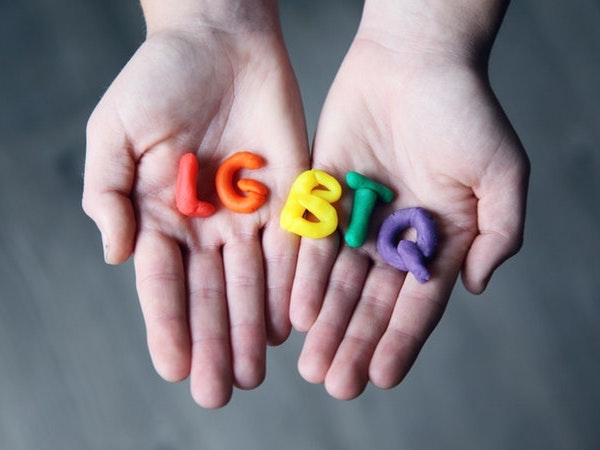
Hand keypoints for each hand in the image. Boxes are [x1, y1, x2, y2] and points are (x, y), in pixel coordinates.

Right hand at [82, 6, 308, 407]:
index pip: (164, 282)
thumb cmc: (160, 79)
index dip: (168, 325)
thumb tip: (118, 255)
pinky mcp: (291, 195)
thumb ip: (108, 193)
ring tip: (256, 371)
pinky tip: (290, 322)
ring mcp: (250, 214)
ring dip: (253, 327)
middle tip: (221, 391)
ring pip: (252, 281)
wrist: (220, 40)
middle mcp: (207, 224)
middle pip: (210, 293)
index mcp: (161, 214)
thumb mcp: (115, 131)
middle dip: (215, 342)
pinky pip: (292, 247)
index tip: (175, 367)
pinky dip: (291, 284)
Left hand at [289, 17, 528, 399]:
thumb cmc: (463, 110)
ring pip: (339, 281)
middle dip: (354, 342)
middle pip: (372, 300)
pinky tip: (296, 310)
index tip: (380, 376)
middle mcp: (396, 235)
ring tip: (312, 363)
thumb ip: (499, 234)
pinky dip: (305, 276)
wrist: (414, 58)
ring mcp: (358, 217)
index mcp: (439, 237)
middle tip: (336, 383)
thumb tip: (474, 287)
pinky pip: (312, 242)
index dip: (400, 340)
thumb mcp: (501, 173)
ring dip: (326, 323)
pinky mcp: (324, 193)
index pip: (418, 301)